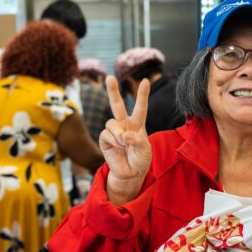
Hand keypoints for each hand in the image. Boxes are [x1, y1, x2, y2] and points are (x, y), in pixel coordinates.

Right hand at [99, 75, 151, 204]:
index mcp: (137, 125)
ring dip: (119, 133)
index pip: (140, 108)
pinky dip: (114, 139)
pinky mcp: (105, 139)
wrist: (130, 174)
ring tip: (124, 143)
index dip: (142, 95)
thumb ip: (137, 139)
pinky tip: (118, 146)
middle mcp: (124, 125)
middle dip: (112, 91)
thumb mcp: (145, 150)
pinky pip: (106, 133)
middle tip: (109, 77)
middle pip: (117, 105)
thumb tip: (124, 135)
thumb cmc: (140, 161)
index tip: (146, 81)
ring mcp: (114, 132)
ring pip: (112, 122)